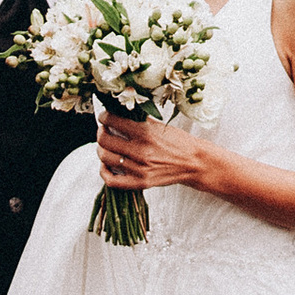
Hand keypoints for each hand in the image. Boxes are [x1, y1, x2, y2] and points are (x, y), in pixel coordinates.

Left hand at [94, 110, 216, 198]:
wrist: (194, 163)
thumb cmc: (178, 141)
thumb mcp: (160, 125)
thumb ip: (139, 120)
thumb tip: (118, 112)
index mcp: (145, 132)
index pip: (112, 121)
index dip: (104, 117)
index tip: (104, 116)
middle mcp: (140, 151)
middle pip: (104, 140)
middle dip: (100, 132)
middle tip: (104, 130)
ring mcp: (139, 169)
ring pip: (105, 158)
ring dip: (101, 149)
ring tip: (105, 145)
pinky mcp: (140, 183)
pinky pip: (112, 180)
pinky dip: (104, 172)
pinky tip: (106, 164)